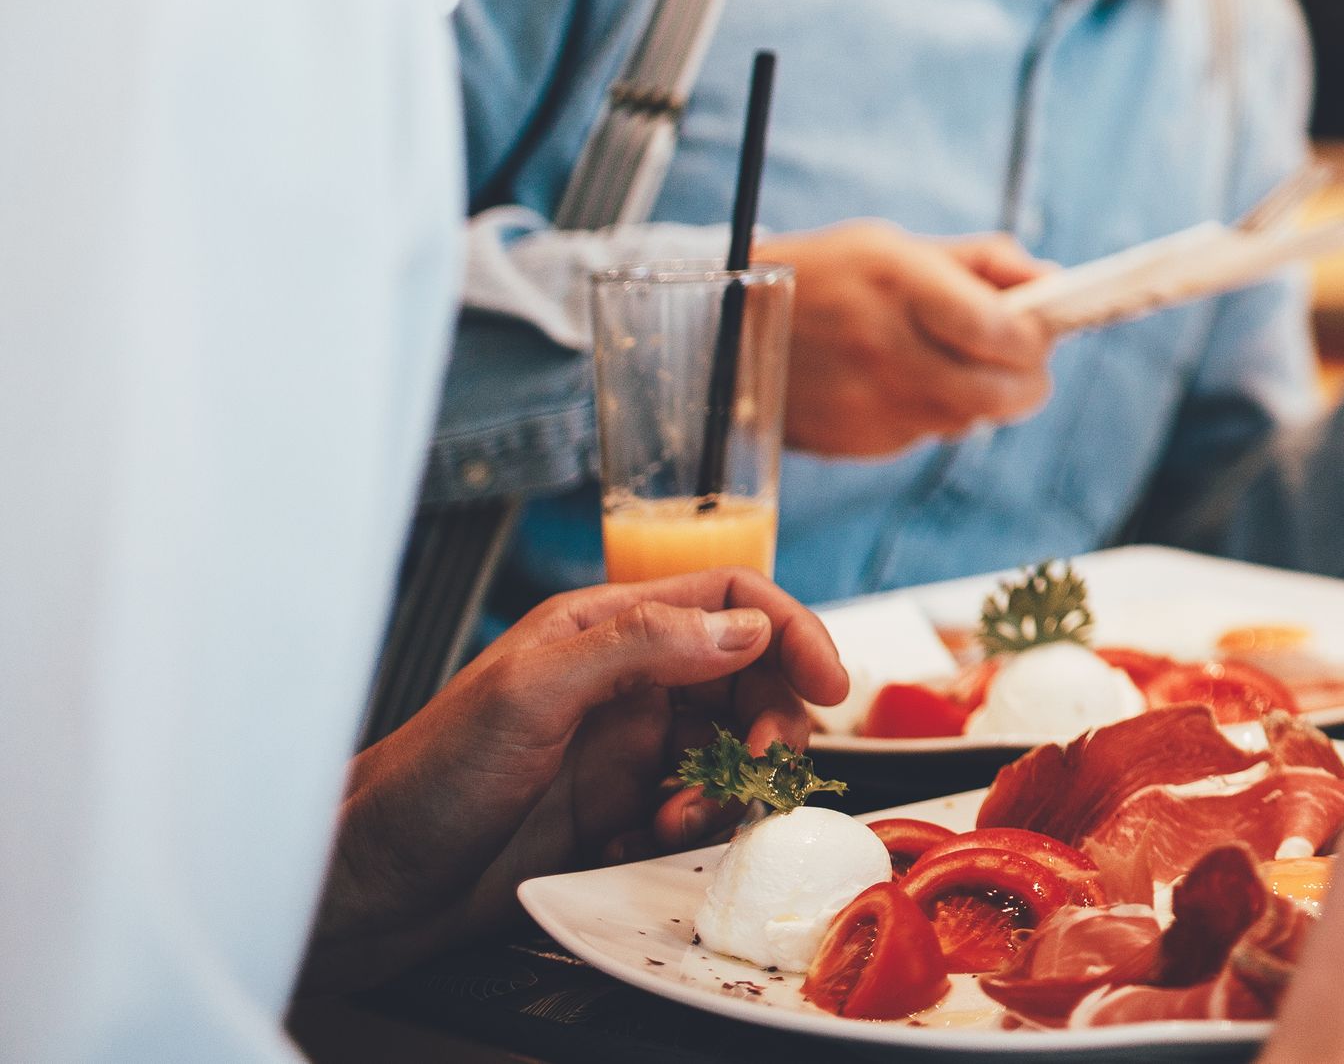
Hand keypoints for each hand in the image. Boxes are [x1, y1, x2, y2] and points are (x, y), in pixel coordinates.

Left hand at [306, 571, 847, 993]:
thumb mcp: (532, 692)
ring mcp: (623, 747)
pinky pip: (697, 809)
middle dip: (771, 721)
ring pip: (731, 747)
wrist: (369, 885)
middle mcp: (625, 680)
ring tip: (679, 820)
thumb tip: (745, 628)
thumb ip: (641, 645)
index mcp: (604, 628)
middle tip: (759, 770)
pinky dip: (693, 828)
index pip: (729, 601)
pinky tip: (644, 843)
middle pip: (749, 677)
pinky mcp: (618, 810)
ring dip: (731, 786)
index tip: (829, 683)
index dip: (791, 633)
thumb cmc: (423, 778)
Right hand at [761, 220, 1055, 457]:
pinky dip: (933, 413)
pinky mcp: (855, 442)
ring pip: (968, 420)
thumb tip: (1053, 284)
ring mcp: (867, 404)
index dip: (1036, 339)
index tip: (1042, 329)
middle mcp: (883, 348)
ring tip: (957, 362)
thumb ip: (983, 263)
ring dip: (981, 398)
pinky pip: (924, 435)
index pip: (999, 333)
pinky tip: (905, 382)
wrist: (724, 332)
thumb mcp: (897, 247)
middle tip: (1025, 362)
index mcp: (898, 285)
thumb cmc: (827, 276)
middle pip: (998, 394)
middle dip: (1029, 381)